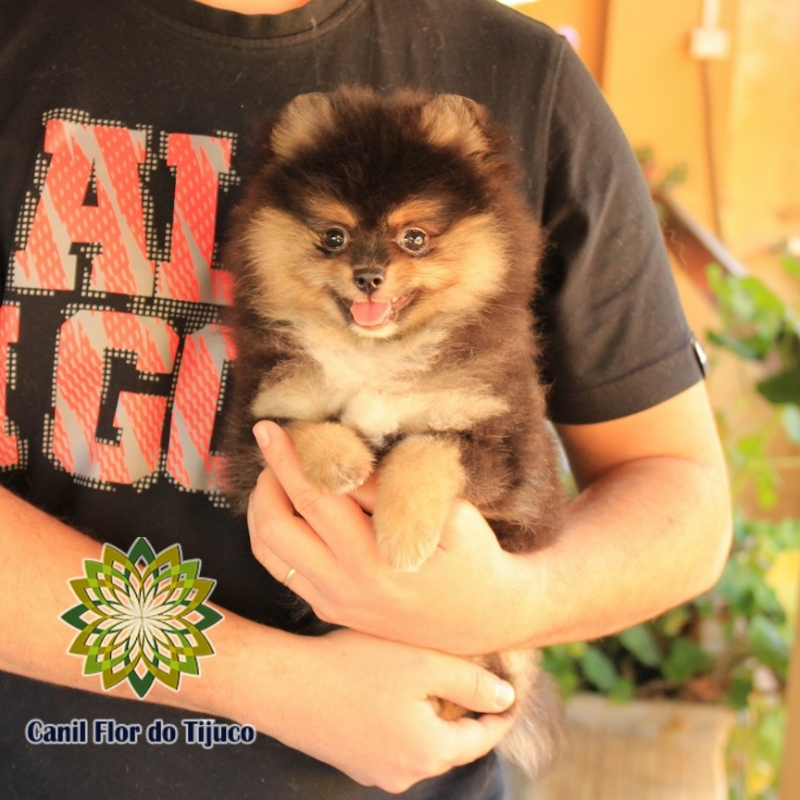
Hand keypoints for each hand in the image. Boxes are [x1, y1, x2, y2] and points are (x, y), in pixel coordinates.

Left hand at [247, 421, 536, 654]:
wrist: (485, 620)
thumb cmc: (475, 558)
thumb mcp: (449, 515)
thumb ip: (393, 491)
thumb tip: (343, 459)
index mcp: (378, 562)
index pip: (319, 497)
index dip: (292, 457)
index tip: (274, 427)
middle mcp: (347, 587)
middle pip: (279, 524)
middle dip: (268, 475)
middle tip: (272, 444)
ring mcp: (335, 603)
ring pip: (268, 550)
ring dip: (263, 506)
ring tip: (277, 473)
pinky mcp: (330, 610)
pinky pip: (280, 569)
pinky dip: (271, 533)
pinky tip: (286, 507)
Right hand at [259, 627, 515, 791]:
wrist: (283, 684)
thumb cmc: (354, 668)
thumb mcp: (424, 664)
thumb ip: (471, 683)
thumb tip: (505, 699)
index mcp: (429, 753)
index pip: (481, 737)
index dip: (501, 712)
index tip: (514, 693)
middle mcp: (404, 773)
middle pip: (450, 741)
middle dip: (463, 710)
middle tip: (473, 676)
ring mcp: (374, 770)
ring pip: (421, 740)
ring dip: (431, 713)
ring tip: (432, 677)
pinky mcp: (351, 759)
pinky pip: (392, 740)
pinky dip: (403, 717)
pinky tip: (392, 688)